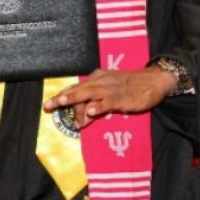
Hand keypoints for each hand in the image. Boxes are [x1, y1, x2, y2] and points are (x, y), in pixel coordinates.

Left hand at [42, 67, 175, 128]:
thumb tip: (81, 120)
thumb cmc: (128, 87)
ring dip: (74, 98)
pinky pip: (107, 102)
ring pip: (88, 93)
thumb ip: (94, 105)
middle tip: (48, 105)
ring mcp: (109, 89)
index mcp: (95, 79)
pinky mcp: (120, 97)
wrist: (151, 80)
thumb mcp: (109, 94)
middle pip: (77, 90)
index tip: (49, 105)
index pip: (76, 89)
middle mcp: (99, 82)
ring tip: (62, 103)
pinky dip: (99, 106)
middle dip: (62, 98)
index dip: (63, 97)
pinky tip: (91, 111)